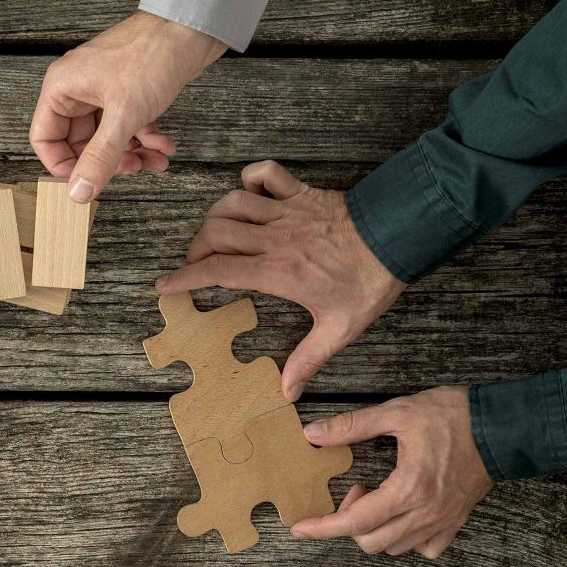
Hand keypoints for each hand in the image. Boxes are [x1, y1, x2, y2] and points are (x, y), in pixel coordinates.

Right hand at [30, 11, 226, 201]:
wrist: (193, 25)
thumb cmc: (152, 53)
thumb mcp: (124, 115)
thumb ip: (100, 157)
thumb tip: (79, 191)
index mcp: (63, 88)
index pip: (45, 138)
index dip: (63, 165)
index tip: (86, 182)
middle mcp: (78, 89)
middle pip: (80, 142)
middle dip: (107, 161)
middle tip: (130, 169)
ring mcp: (104, 90)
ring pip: (107, 137)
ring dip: (131, 154)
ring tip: (154, 160)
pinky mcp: (129, 92)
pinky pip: (128, 126)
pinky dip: (146, 139)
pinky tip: (164, 146)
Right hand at [156, 160, 406, 399]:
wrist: (401, 235)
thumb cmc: (370, 281)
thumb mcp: (340, 328)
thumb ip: (308, 359)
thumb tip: (288, 393)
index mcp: (277, 272)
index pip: (217, 271)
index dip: (184, 278)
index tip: (164, 285)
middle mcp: (274, 238)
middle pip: (215, 233)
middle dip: (197, 248)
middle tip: (199, 263)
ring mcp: (286, 212)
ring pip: (231, 203)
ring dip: (217, 216)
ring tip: (218, 233)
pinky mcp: (301, 193)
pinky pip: (265, 173)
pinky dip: (250, 178)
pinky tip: (250, 193)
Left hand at [293, 386, 492, 556]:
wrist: (505, 426)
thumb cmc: (455, 416)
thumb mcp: (398, 412)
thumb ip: (353, 425)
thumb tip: (313, 434)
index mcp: (408, 488)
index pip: (355, 521)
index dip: (322, 528)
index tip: (299, 529)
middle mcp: (426, 513)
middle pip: (371, 542)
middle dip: (350, 523)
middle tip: (357, 489)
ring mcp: (443, 520)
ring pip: (396, 548)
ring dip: (376, 529)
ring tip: (379, 496)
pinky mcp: (457, 520)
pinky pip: (427, 548)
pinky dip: (407, 539)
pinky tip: (403, 514)